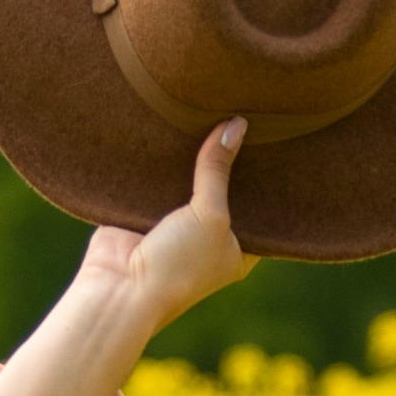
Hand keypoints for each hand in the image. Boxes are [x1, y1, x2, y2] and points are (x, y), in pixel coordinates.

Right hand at [78, 119, 254, 333]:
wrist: (120, 287)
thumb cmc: (177, 266)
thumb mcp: (210, 216)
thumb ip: (219, 170)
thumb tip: (236, 124)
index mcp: (238, 250)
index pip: (259, 207)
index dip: (266, 177)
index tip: (275, 138)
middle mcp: (211, 238)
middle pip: (226, 189)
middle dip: (231, 159)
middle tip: (247, 112)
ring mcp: (178, 225)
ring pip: (192, 181)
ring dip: (196, 154)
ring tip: (214, 107)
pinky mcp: (149, 212)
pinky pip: (162, 178)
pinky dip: (166, 159)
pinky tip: (176, 122)